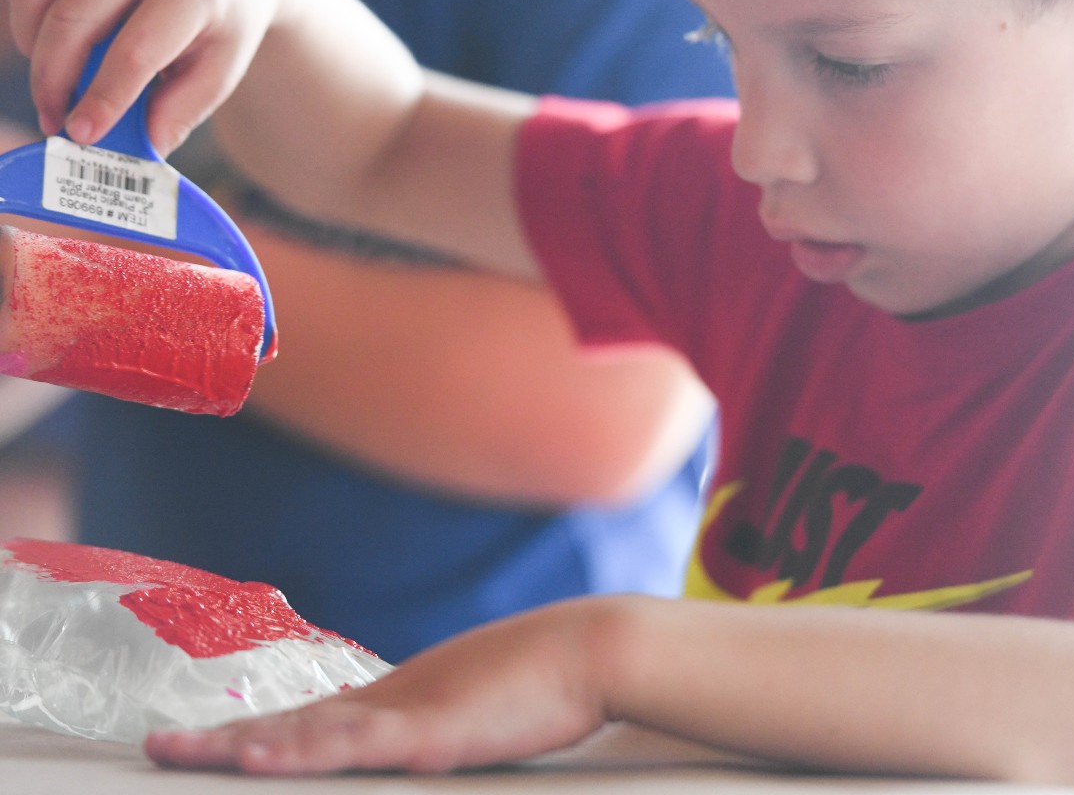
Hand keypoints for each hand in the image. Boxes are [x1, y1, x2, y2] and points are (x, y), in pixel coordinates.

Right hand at [7, 0, 296, 155]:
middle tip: (55, 122)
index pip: (134, 51)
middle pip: (73, 21)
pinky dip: (27, 13)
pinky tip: (50, 43)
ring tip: (53, 84)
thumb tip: (143, 150)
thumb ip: (183, 109)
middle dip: (53, 81)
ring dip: (33, 48)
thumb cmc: (224, 21)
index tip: (81, 136)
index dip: (102, 98)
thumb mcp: (223, 68)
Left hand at [145, 598, 612, 774]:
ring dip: (238, 745)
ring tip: (178, 751)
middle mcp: (387, 700)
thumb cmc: (537, 680)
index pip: (309, 721)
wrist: (584, 647)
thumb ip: (429, 724)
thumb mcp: (472, 707)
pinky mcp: (428, 731)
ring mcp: (404, 713)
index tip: (206, 742)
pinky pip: (352, 745)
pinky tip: (259, 756)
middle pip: (291, 725)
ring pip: (304, 733)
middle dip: (222, 741)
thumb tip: (406, 739)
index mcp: (397, 700)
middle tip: (159, 746)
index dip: (254, 733)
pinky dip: (300, 750)